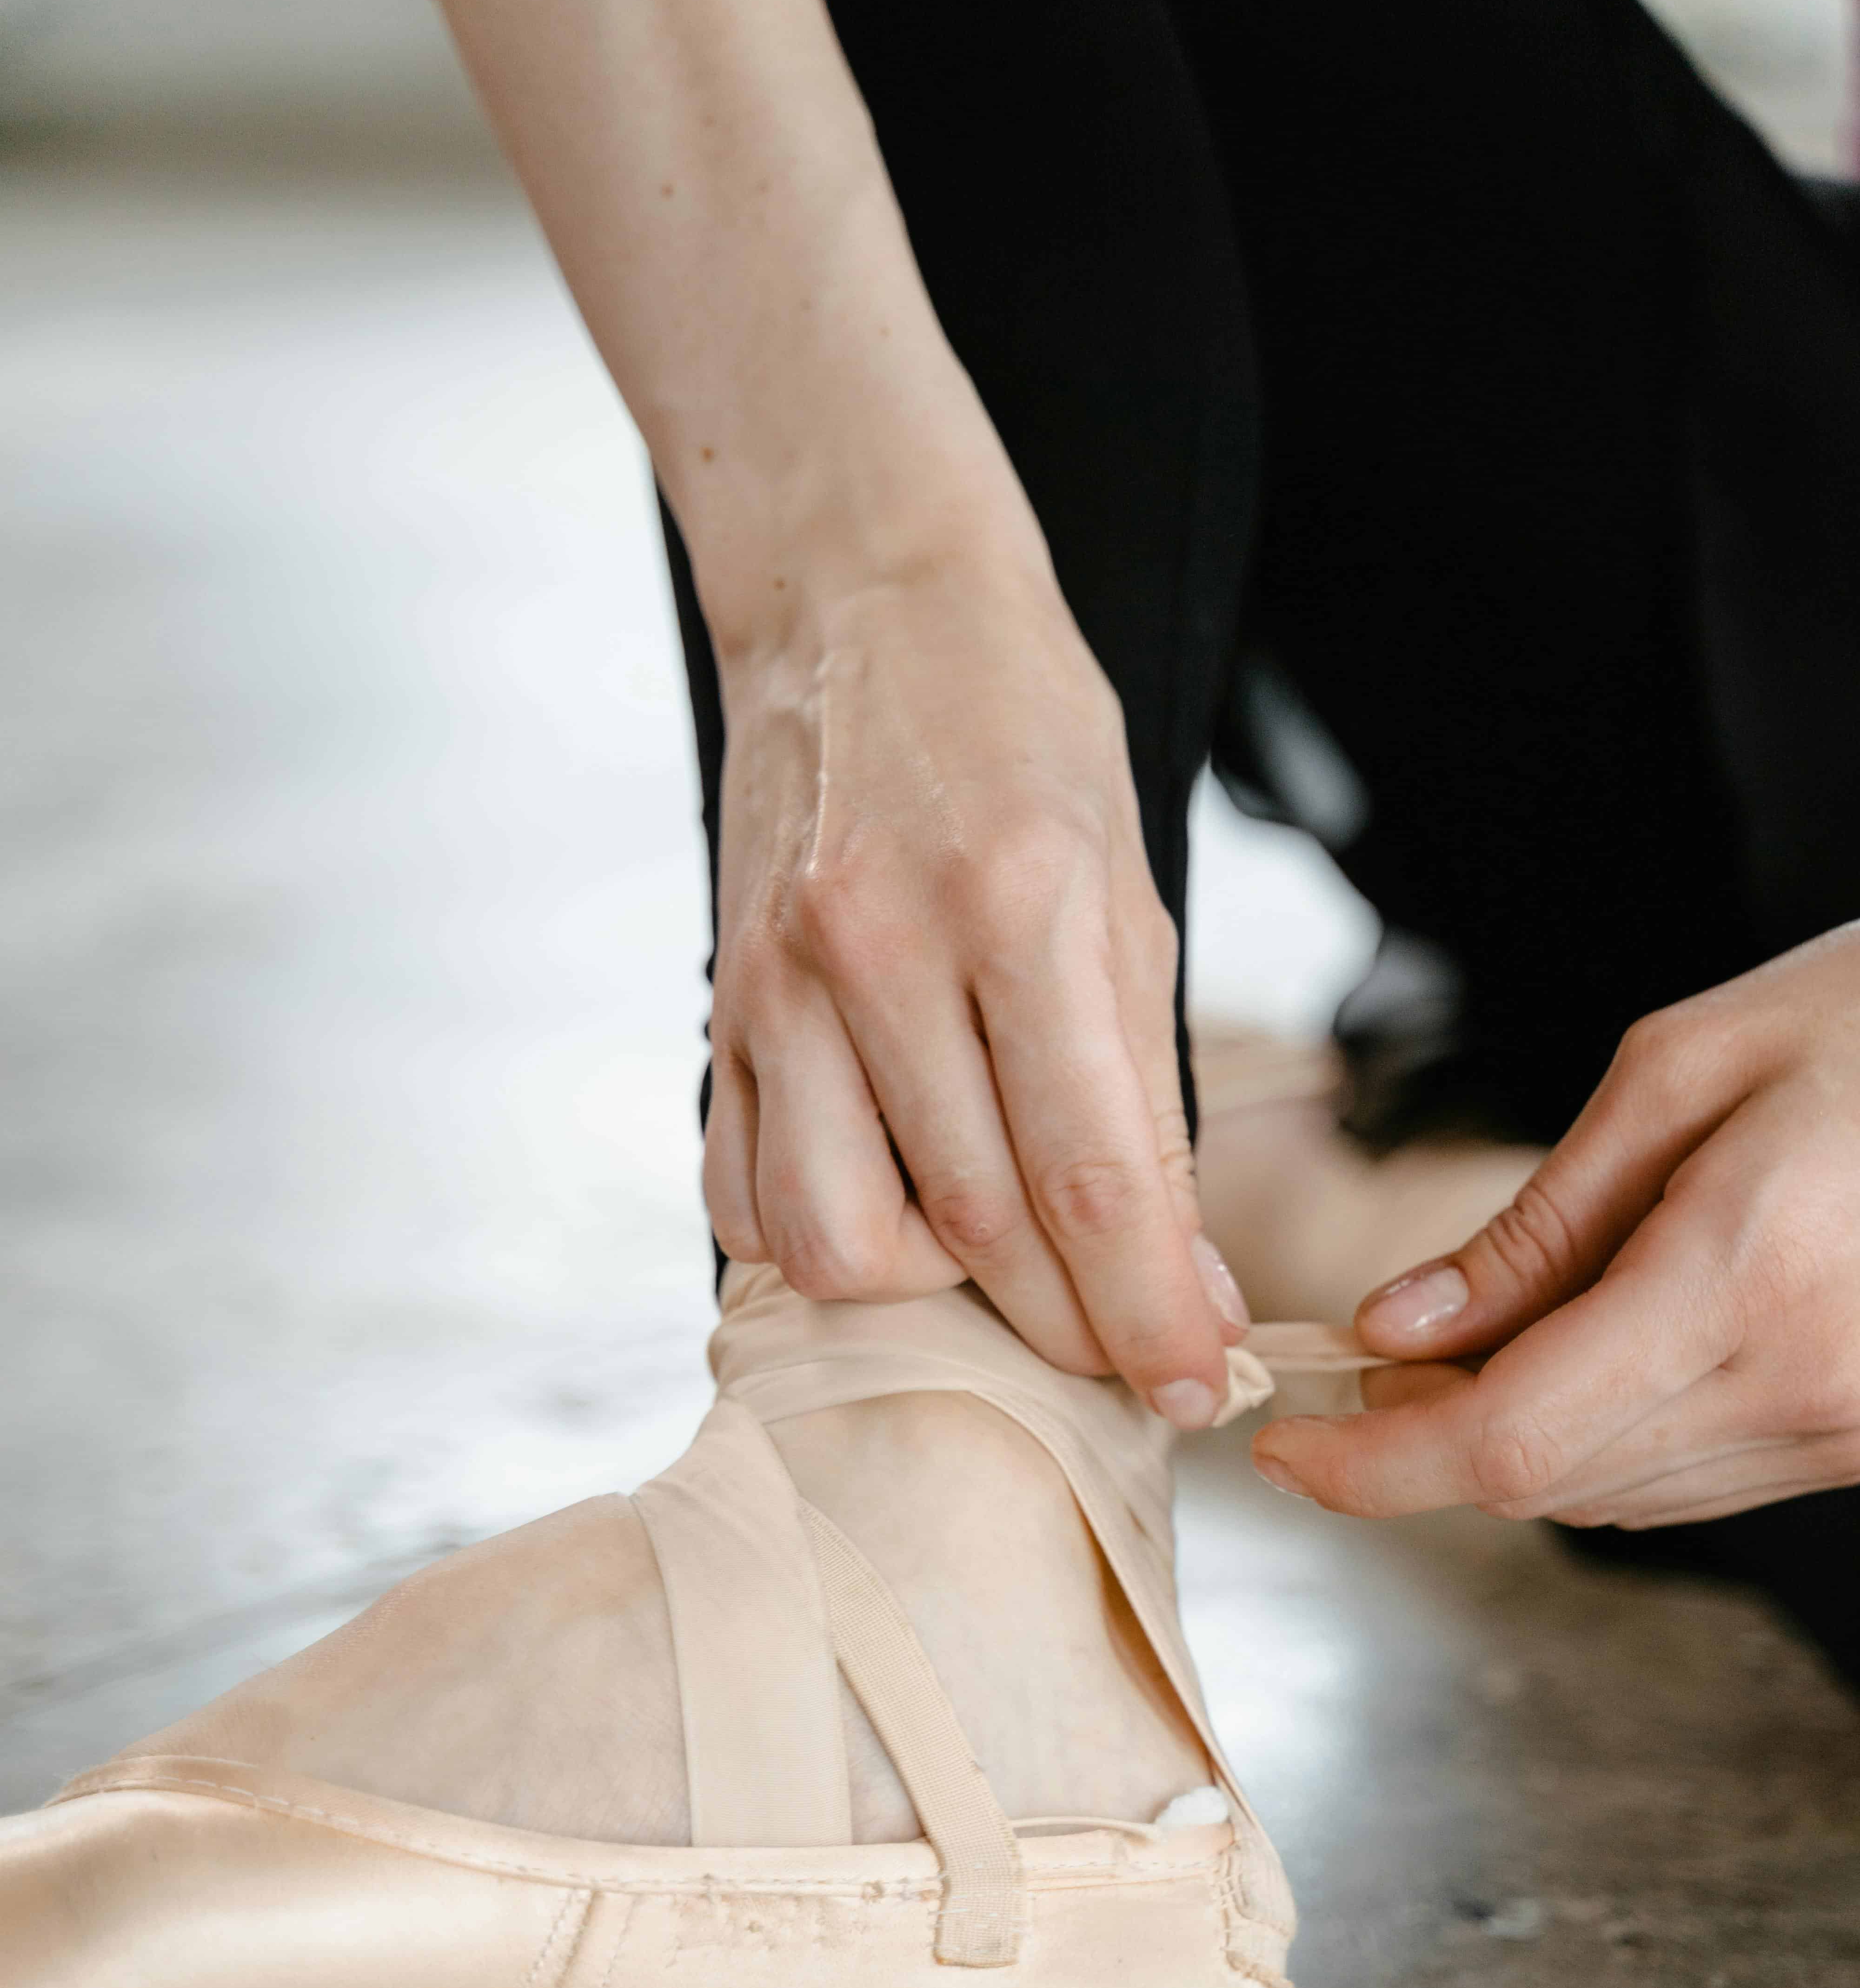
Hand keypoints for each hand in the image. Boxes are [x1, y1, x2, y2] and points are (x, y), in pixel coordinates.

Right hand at [703, 537, 1243, 1420]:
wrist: (859, 597)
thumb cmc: (1022, 737)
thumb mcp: (1127, 893)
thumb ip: (1145, 1094)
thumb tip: (1185, 1280)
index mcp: (1019, 908)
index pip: (1091, 1178)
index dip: (1149, 1311)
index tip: (1195, 1390)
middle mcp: (883, 952)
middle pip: (976, 1228)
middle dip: (1068, 1328)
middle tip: (1124, 1356)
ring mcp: (781, 984)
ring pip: (839, 1242)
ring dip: (932, 1296)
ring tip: (990, 1258)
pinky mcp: (718, 1007)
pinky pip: (746, 1200)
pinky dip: (818, 1242)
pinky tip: (884, 1204)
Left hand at [1252, 924, 1859, 1525]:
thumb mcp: (1686, 1070)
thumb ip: (1534, 1225)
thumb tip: (1395, 1329)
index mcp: (1744, 1277)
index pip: (1508, 1440)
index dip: (1374, 1465)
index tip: (1283, 1447)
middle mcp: (1801, 1382)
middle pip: (1546, 1482)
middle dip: (1425, 1439)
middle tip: (1375, 1351)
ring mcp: (1846, 1429)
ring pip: (1612, 1493)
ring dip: (1512, 1439)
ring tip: (1481, 1333)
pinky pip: (1690, 1477)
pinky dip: (1600, 1435)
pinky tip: (1586, 1348)